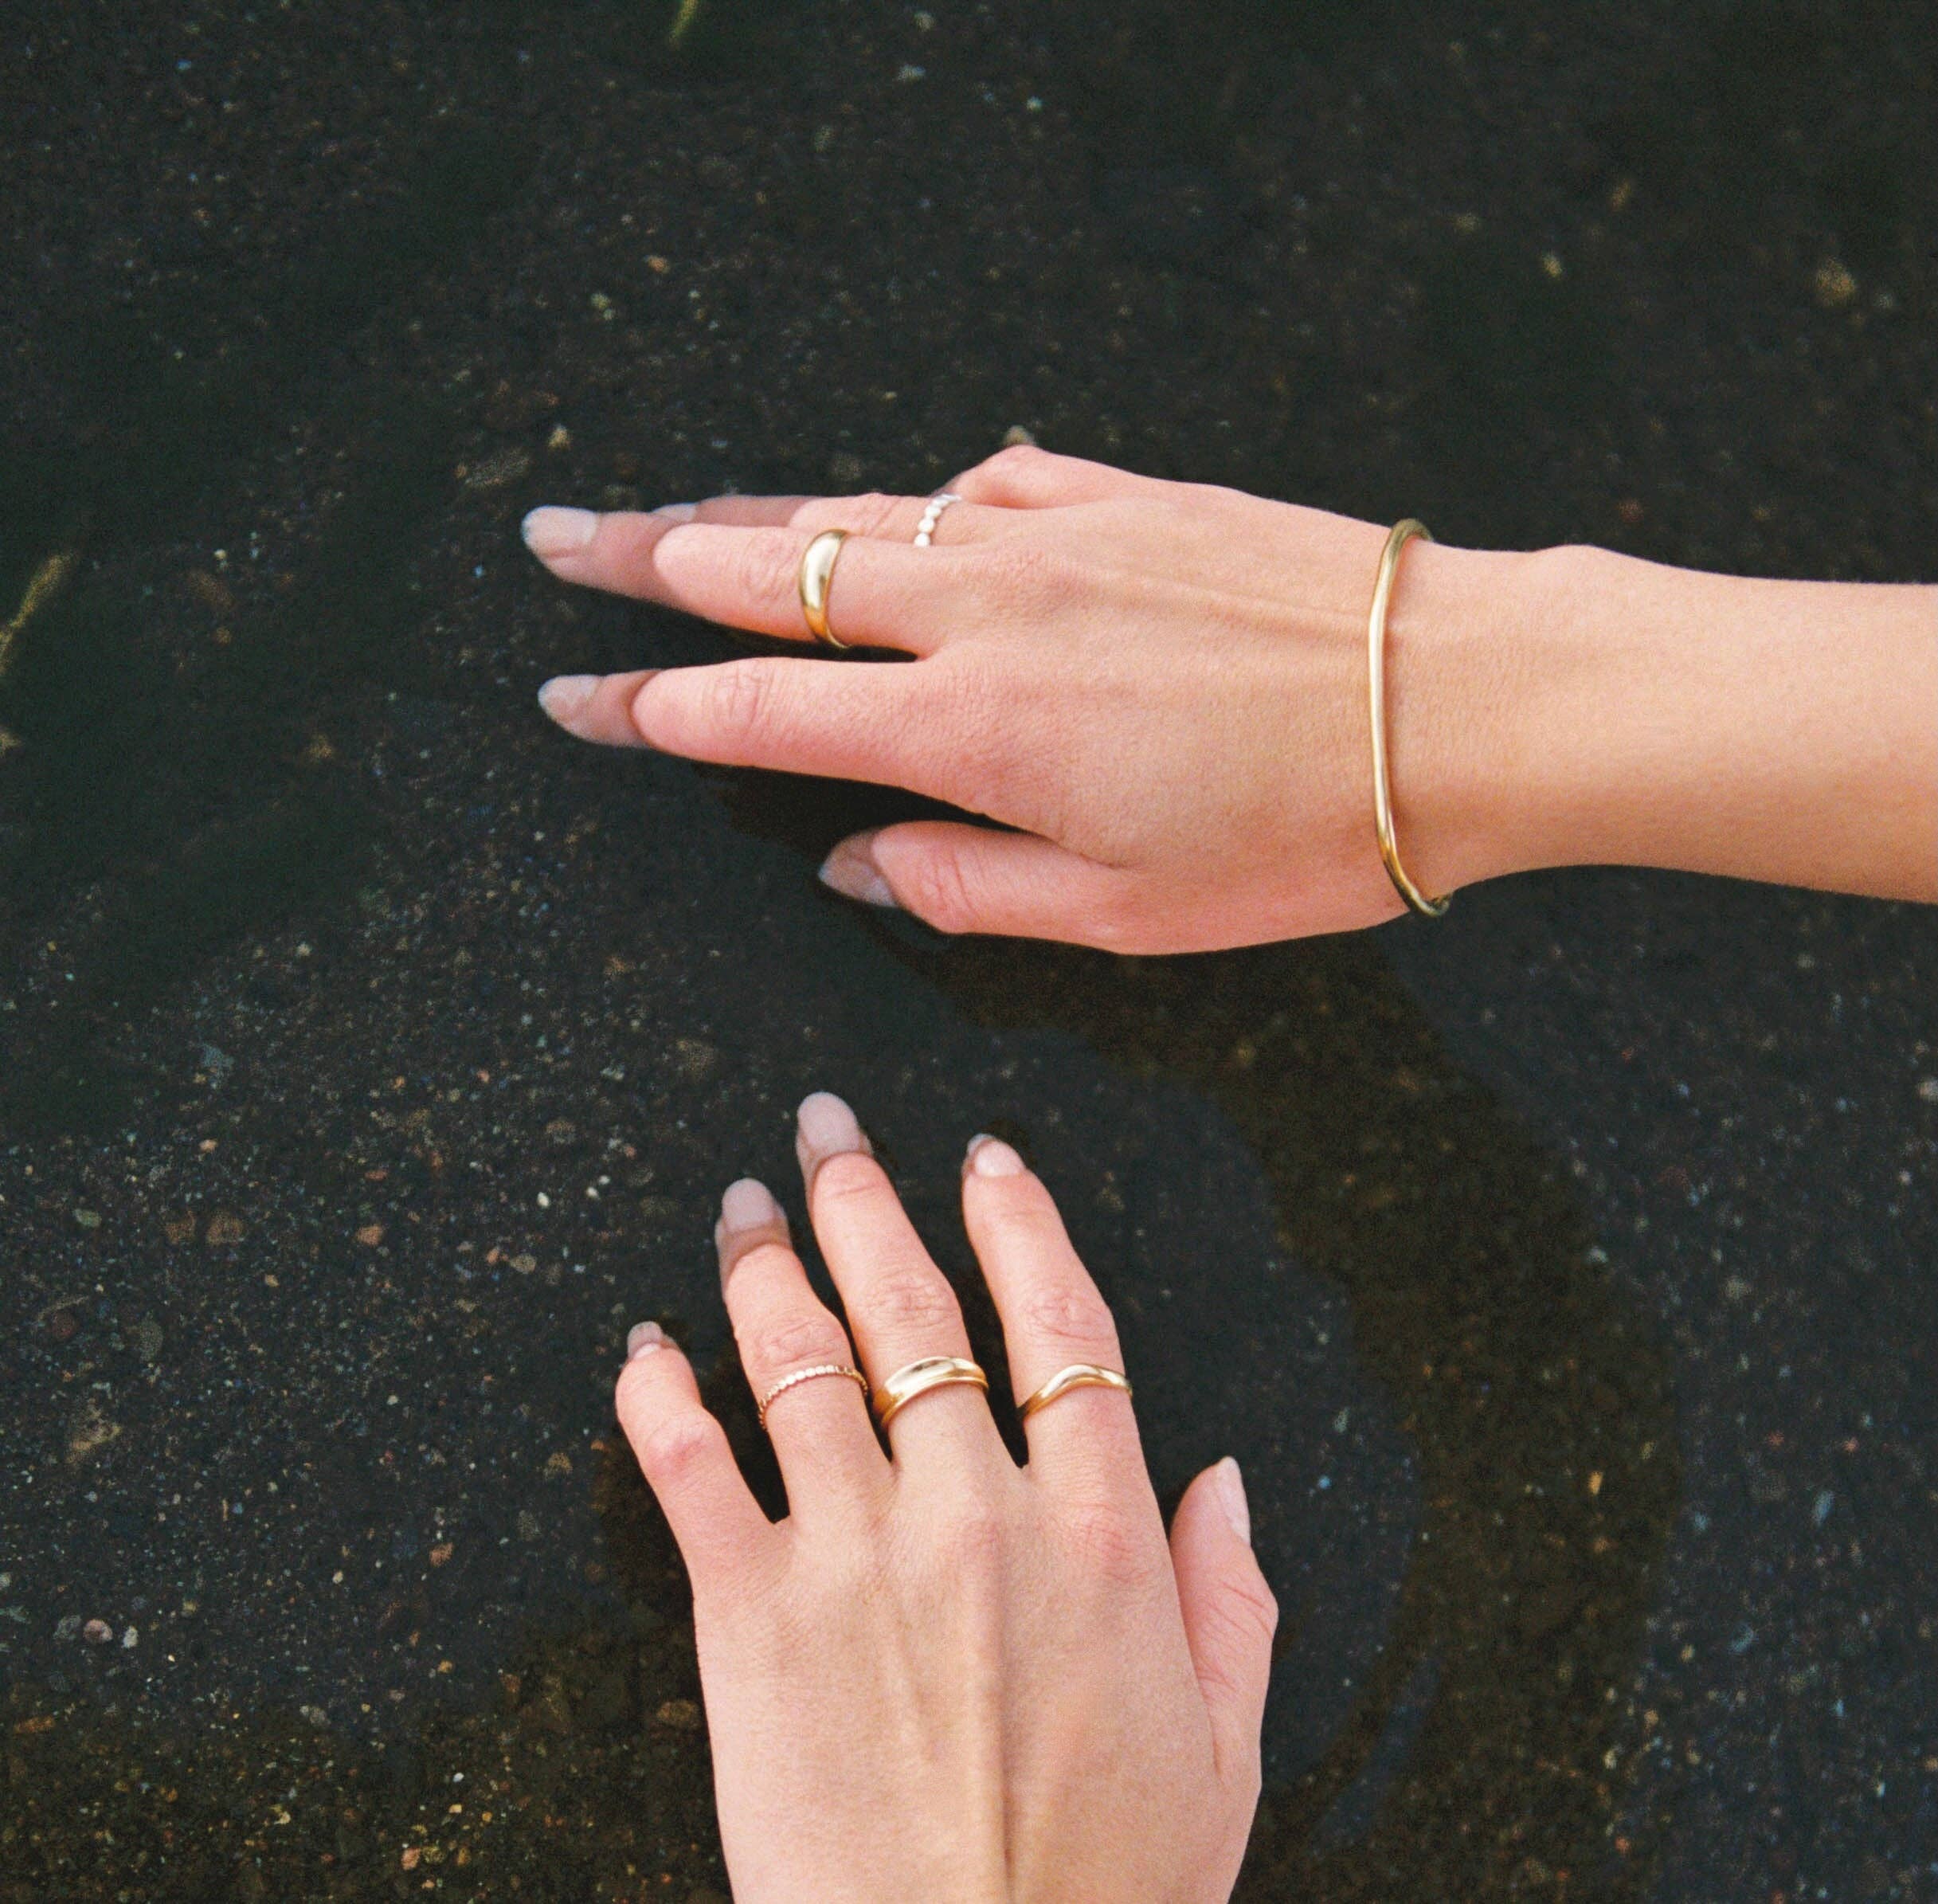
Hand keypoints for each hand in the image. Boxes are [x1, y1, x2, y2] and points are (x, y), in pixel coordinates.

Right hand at [526, 446, 1542, 949]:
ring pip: (863, 510)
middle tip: (559, 540)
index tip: (572, 697)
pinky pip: (982, 478)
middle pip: (773, 569)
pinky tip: (900, 511)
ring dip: (756, 515)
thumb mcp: (1122, 913)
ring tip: (676, 516)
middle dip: (647, 558)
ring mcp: (1054, 533)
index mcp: (970, 727)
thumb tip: (858, 864)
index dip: (648, 708)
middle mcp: (987, 608)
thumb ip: (964, 887)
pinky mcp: (1125, 493)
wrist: (1459, 701)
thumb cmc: (1297, 831)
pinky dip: (917, 497)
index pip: (757, 711)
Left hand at [614, 1092, 1275, 1903]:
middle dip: (867, 1194)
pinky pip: (688, 1467)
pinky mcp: (747, 1622)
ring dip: (763, 1259)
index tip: (987, 1160)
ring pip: (799, 1356)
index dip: (1019, 1221)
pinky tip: (645, 1342)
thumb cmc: (1101, 1898)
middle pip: (915, 1306)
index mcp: (1101, 1540)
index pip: (1061, 1324)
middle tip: (830, 1127)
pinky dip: (656, 1388)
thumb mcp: (1223, 1753)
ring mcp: (854, 1559)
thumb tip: (1222, 1478)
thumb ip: (1234, 1600)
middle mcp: (976, 1518)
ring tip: (744, 1199)